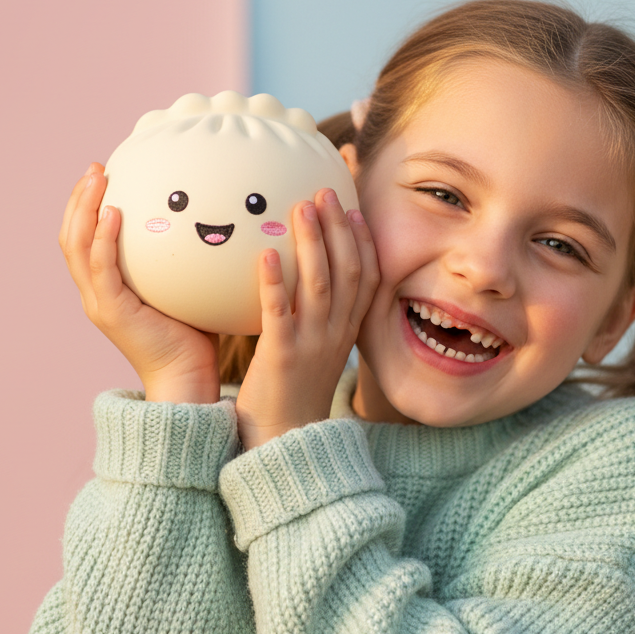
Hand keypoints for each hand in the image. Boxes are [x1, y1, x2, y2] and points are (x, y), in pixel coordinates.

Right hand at [60, 162, 220, 403]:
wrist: (187, 379)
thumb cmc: (194, 337)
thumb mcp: (185, 290)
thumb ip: (183, 263)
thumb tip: (208, 224)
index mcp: (108, 290)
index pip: (84, 241)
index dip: (86, 207)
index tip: (102, 175)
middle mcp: (96, 294)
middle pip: (70, 237)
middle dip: (78, 199)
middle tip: (96, 168)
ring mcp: (100, 303)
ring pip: (76, 247)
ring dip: (84, 209)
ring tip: (98, 179)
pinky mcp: (112, 312)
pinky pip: (102, 267)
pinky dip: (103, 238)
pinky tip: (115, 213)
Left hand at [235, 188, 378, 448]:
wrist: (284, 440)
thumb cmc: (293, 392)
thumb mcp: (316, 350)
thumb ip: (314, 316)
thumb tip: (298, 278)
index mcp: (347, 331)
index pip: (367, 280)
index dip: (364, 243)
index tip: (355, 211)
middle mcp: (336, 334)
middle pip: (348, 272)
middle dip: (339, 229)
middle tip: (325, 192)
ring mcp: (312, 345)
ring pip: (320, 285)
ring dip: (313, 243)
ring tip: (301, 208)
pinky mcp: (281, 357)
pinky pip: (280, 314)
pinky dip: (276, 282)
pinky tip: (267, 255)